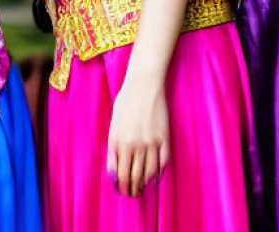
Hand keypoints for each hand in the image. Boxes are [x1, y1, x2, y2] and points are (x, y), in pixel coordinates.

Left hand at [107, 73, 168, 197]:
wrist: (144, 86)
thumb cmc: (125, 103)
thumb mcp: (113, 126)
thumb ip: (113, 149)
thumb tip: (113, 172)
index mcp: (121, 142)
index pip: (121, 174)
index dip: (122, 186)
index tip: (123, 192)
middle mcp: (136, 145)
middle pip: (135, 176)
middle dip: (133, 188)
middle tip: (133, 193)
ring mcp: (152, 143)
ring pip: (150, 172)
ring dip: (145, 183)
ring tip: (142, 188)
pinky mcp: (165, 138)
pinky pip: (163, 162)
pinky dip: (160, 173)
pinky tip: (156, 178)